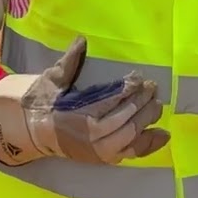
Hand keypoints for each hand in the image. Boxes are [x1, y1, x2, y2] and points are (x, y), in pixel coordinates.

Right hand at [0, 35, 169, 166]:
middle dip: (142, 102)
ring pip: (131, 136)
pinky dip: (148, 145)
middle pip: (126, 119)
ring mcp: (100, 150)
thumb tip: (81, 40)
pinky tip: (163, 134)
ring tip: (157, 103)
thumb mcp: (53, 80)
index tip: (138, 77)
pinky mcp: (104, 158)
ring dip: (147, 119)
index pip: (111, 101)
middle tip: (152, 87)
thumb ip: (69, 61)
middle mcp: (92, 137)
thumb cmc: (44, 103)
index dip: (129, 89)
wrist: (33, 132)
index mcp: (79, 115)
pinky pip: (131, 153)